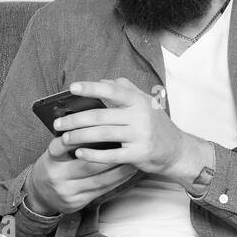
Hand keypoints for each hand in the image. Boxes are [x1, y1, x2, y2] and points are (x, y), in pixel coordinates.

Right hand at [27, 134, 137, 215]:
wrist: (40, 195)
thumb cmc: (54, 167)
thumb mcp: (55, 154)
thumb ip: (70, 143)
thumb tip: (99, 126)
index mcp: (50, 159)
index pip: (62, 146)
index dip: (80, 138)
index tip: (102, 129)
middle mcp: (57, 176)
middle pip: (87, 164)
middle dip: (110, 155)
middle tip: (127, 145)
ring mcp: (68, 191)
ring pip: (99, 180)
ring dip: (120, 169)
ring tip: (133, 159)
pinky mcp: (77, 202)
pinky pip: (102, 190)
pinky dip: (118, 180)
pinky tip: (128, 172)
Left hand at [52, 78, 188, 175]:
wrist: (178, 150)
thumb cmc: (157, 125)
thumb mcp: (146, 103)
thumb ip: (126, 90)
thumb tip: (103, 81)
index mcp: (139, 101)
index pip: (112, 91)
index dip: (91, 88)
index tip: (72, 88)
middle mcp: (140, 117)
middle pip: (100, 116)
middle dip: (75, 119)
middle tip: (58, 122)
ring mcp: (140, 136)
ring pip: (102, 135)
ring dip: (79, 136)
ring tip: (65, 138)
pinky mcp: (139, 154)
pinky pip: (110, 155)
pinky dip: (92, 155)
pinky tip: (79, 153)